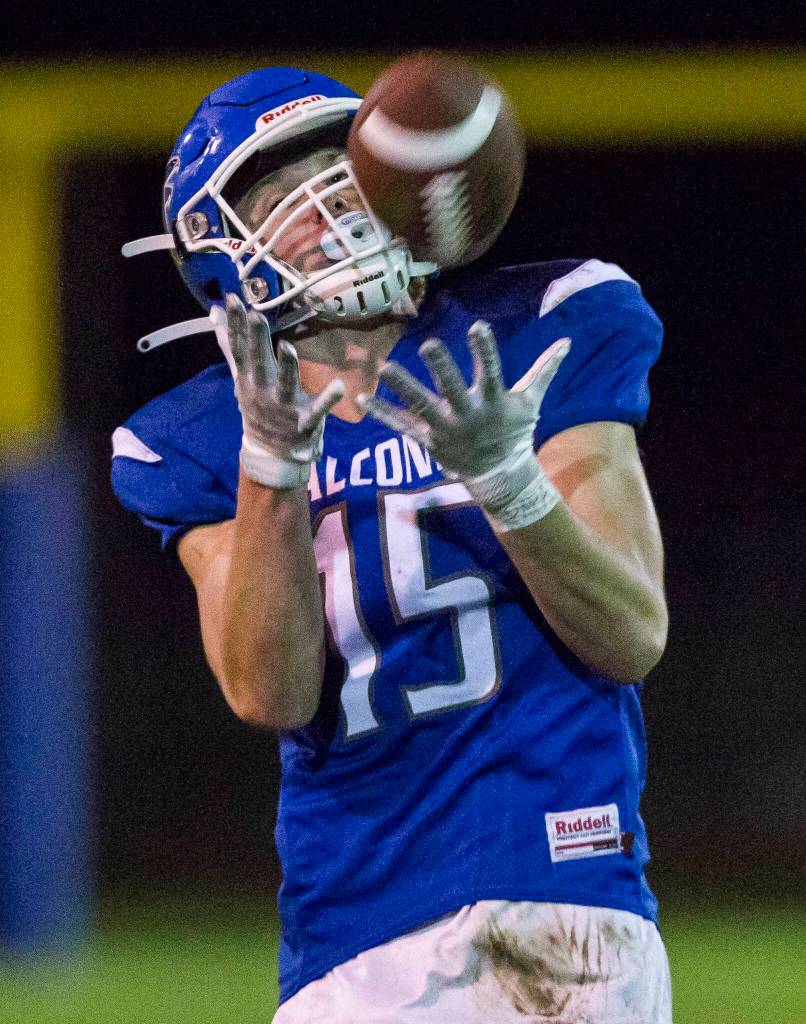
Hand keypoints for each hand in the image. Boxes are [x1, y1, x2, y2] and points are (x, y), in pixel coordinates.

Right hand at [226, 294, 344, 487]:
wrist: (270, 451)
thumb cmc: (259, 406)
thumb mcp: (241, 376)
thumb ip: (230, 345)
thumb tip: (213, 313)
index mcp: (248, 377)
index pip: (239, 347)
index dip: (235, 324)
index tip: (233, 300)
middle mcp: (262, 390)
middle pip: (258, 361)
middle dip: (257, 339)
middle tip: (256, 315)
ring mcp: (283, 406)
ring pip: (284, 384)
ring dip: (286, 366)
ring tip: (287, 346)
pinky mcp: (305, 420)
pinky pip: (318, 409)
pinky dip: (328, 399)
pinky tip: (340, 386)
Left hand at [359, 321, 570, 529]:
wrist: (501, 476)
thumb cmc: (514, 432)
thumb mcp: (530, 402)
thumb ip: (544, 370)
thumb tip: (568, 341)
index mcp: (493, 401)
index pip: (490, 371)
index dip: (484, 350)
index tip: (478, 326)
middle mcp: (468, 414)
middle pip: (453, 389)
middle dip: (442, 368)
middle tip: (429, 344)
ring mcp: (446, 429)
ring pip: (422, 406)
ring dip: (403, 387)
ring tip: (385, 368)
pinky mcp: (429, 441)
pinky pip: (401, 427)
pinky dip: (382, 414)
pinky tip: (362, 399)